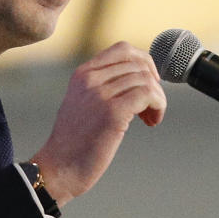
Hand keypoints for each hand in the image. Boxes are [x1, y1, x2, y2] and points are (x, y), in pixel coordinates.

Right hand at [32, 41, 166, 206]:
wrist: (59, 168)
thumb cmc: (74, 141)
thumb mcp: (82, 102)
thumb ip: (102, 86)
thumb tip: (139, 79)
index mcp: (83, 73)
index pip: (123, 49)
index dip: (144, 62)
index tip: (150, 81)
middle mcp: (91, 79)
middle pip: (139, 66)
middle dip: (153, 85)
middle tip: (149, 108)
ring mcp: (101, 94)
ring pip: (146, 81)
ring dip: (157, 99)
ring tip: (149, 118)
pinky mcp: (113, 112)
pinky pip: (149, 95)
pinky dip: (158, 106)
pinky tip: (152, 121)